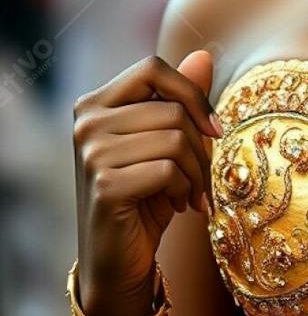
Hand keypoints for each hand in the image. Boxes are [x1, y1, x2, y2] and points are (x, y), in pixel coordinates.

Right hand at [73, 50, 220, 315]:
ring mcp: (91, 152)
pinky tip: (181, 205)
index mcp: (96, 102)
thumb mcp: (168, 142)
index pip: (153, 66)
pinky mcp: (104, 184)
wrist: (118, 261)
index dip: (191, 93)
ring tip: (193, 193)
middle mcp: (86, 121)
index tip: (214, 129)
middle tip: (202, 178)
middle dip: (201, 146)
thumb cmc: (145, 196)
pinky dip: (185, 189)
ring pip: (175, 139)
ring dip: (197, 172)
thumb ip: (181, 99)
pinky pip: (167, 169)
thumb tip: (203, 54)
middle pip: (172, 108)